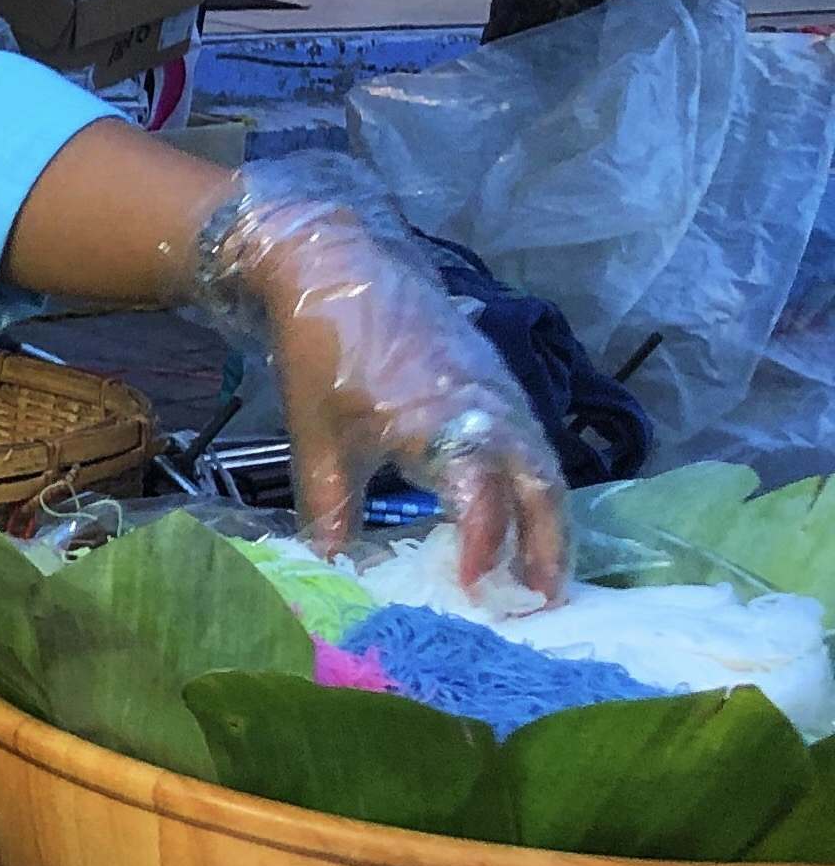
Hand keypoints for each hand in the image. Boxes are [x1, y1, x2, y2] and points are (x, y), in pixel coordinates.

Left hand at [185, 170, 570, 596]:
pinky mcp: (498, 380)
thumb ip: (328, 504)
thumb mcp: (316, 436)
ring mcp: (501, 390)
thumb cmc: (322, 351)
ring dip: (549, 518)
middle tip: (546, 600)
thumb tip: (331, 566)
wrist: (337, 265)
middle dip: (549, 544)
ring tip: (542, 574)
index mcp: (442, 421)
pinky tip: (523, 514)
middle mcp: (488, 407)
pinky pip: (532, 440)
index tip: (476, 588)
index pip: (483, 495)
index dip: (486, 545)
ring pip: (543, 464)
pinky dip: (534, 483)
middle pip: (540, 485)